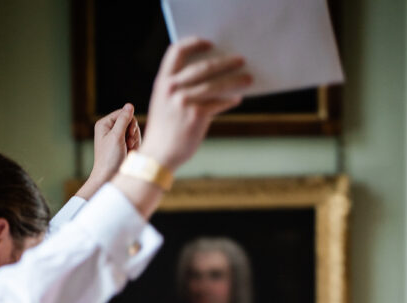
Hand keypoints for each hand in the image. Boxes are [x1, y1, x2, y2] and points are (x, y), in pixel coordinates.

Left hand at [76, 104, 140, 199]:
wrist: (108, 178)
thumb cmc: (110, 159)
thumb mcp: (116, 136)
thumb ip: (124, 119)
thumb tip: (130, 105)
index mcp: (105, 124)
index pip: (124, 113)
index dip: (130, 122)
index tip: (128, 135)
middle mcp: (110, 129)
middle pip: (130, 121)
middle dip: (132, 133)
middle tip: (128, 144)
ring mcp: (117, 138)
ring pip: (134, 131)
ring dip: (134, 141)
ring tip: (128, 150)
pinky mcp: (124, 146)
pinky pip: (135, 141)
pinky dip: (135, 147)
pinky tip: (130, 154)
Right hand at [140, 39, 251, 170]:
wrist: (158, 156)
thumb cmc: (164, 131)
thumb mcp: (164, 104)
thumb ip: (180, 88)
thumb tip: (213, 77)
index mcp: (163, 82)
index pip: (177, 51)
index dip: (194, 43)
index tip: (210, 43)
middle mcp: (172, 88)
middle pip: (204, 66)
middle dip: (225, 62)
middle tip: (240, 60)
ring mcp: (184, 101)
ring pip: (216, 84)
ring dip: (234, 80)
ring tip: (248, 79)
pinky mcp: (196, 115)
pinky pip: (218, 103)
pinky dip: (229, 100)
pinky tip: (237, 98)